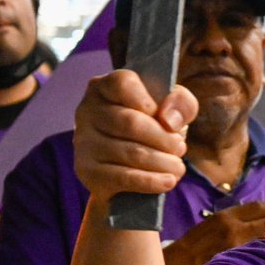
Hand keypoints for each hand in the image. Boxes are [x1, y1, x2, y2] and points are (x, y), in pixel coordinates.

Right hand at [74, 70, 197, 199]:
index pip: (122, 83)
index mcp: (104, 87)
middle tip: (180, 147)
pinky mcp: (87, 171)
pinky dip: (151, 181)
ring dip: (163, 162)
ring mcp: (84, 141)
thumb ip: (180, 102)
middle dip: (163, 138)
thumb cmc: (153, 126)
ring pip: (130, 152)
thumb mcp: (172, 108)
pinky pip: (123, 178)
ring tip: (178, 166)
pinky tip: (168, 181)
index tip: (166, 120)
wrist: (133, 166)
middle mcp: (87, 110)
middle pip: (130, 122)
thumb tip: (169, 120)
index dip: (149, 102)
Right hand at [164, 200, 264, 264]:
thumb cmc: (190, 248)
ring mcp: (231, 245)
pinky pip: (255, 257)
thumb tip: (253, 225)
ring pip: (264, 240)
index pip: (256, 207)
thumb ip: (230, 224)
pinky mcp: (231, 261)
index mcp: (223, 216)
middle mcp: (230, 227)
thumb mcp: (209, 228)